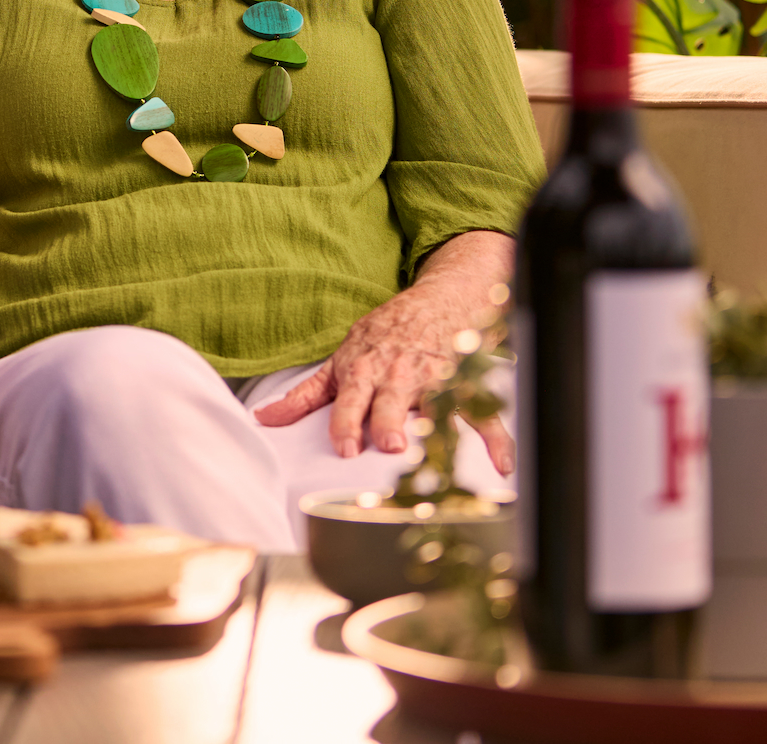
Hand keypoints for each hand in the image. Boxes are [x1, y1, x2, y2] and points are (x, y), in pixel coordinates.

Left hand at [252, 231, 514, 474]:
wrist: (436, 302)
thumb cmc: (382, 338)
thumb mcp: (339, 361)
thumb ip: (305, 395)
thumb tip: (264, 418)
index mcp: (364, 371)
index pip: (351, 399)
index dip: (347, 423)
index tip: (345, 446)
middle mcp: (398, 375)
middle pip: (392, 400)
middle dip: (391, 419)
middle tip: (392, 442)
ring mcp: (433, 379)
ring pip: (434, 403)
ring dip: (439, 424)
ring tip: (441, 446)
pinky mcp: (463, 385)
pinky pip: (481, 413)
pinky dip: (496, 439)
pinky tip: (502, 464)